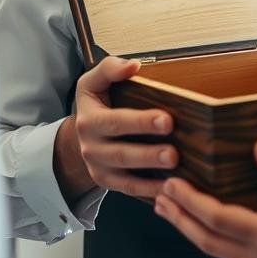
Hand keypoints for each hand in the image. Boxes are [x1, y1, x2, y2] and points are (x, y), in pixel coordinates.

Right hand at [53, 57, 175, 200]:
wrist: (81, 135)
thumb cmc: (96, 103)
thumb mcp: (93, 82)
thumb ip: (110, 69)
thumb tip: (133, 65)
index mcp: (89, 120)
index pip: (115, 121)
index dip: (141, 122)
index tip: (167, 120)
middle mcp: (91, 147)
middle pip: (121, 153)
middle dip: (149, 154)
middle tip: (174, 154)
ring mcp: (99, 168)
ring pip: (126, 176)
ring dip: (151, 175)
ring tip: (175, 171)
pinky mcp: (108, 183)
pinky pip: (129, 190)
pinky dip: (149, 191)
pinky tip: (170, 189)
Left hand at [155, 137, 256, 257]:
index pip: (217, 219)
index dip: (190, 201)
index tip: (170, 185)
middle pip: (208, 240)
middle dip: (180, 218)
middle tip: (158, 198)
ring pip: (220, 250)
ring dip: (194, 230)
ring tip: (176, 212)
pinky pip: (236, 253)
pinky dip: (217, 237)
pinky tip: (221, 226)